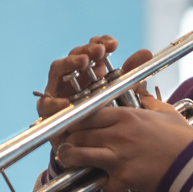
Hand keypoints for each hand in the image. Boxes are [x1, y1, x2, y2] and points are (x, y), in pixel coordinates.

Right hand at [36, 37, 151, 151]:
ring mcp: (58, 92)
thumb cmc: (103, 117)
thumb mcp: (119, 93)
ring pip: (57, 71)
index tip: (113, 45)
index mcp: (89, 72)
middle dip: (86, 50)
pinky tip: (66, 102)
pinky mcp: (48, 112)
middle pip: (74, 57)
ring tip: (83, 62)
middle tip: (99, 51)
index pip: (91, 50)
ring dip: (69, 64)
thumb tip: (146, 53)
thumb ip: (130, 74)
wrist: (90, 148)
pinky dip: (54, 102)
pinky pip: (46, 105)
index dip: (100, 43)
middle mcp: (71, 78)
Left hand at [55, 92, 192, 191]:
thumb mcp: (164, 111)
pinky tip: (108, 184)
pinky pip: (101, 184)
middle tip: (69, 145)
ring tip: (72, 163)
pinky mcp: (123, 178)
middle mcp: (118, 135)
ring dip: (72, 161)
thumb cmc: (182, 137)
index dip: (74, 121)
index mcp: (126, 116)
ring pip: (78, 156)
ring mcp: (118, 157)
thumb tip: (140, 91)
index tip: (72, 126)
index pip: (86, 114)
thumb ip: (147, 100)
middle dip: (69, 141)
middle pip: (77, 135)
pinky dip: (103, 186)